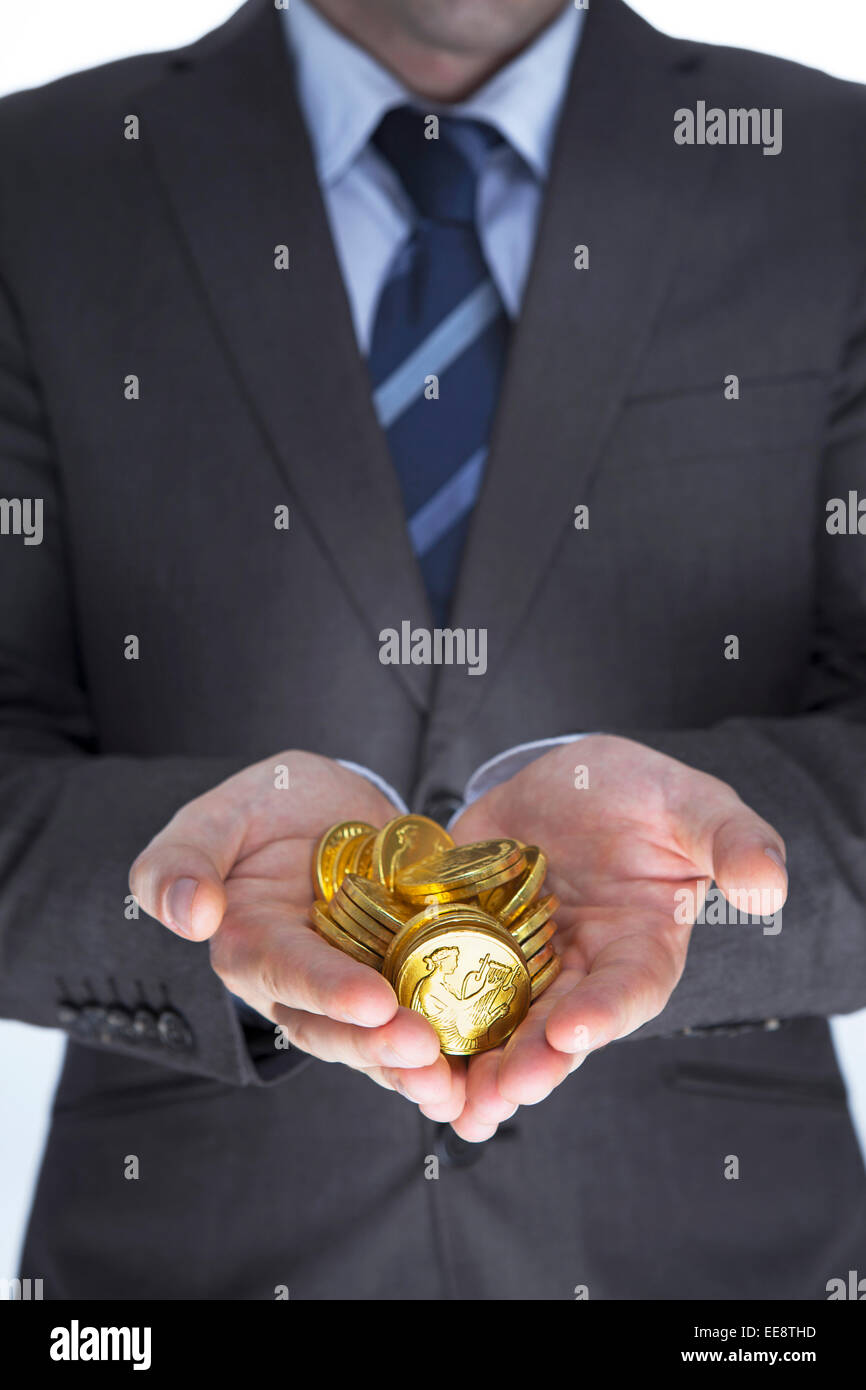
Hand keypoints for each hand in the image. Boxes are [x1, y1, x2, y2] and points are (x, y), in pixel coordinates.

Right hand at [130, 751, 463, 1120]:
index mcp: (252, 946)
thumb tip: (188, 916)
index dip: (328, 990)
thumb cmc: (264, 807)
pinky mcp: (402, 986)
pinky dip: (454, 1053)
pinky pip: (426, 1025)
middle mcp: (302, 986)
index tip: (374, 1001)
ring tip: (457, 1087)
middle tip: (426, 1053)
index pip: (287, 973)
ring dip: (417, 1070)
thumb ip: (182, 860)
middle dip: (380, 1046)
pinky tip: (488, 1074)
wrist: (331, 808)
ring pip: (380, 1045)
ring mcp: (354, 992)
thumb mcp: (216, 816)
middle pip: (336, 1029)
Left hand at [447, 735, 787, 1140]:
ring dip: (474, 1066)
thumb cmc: (645, 793)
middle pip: (557, 1031)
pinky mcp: (469, 942)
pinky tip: (395, 1046)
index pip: (630, 990)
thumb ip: (733, 842)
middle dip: (529, 1065)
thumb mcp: (694, 805)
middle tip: (497, 1096)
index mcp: (642, 947)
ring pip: (498, 1026)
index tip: (571, 1031)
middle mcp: (581, 971)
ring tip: (448, 1103)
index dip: (604, 1014)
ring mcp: (523, 963)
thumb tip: (770, 887)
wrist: (570, 780)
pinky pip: (444, 983)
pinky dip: (423, 1016)